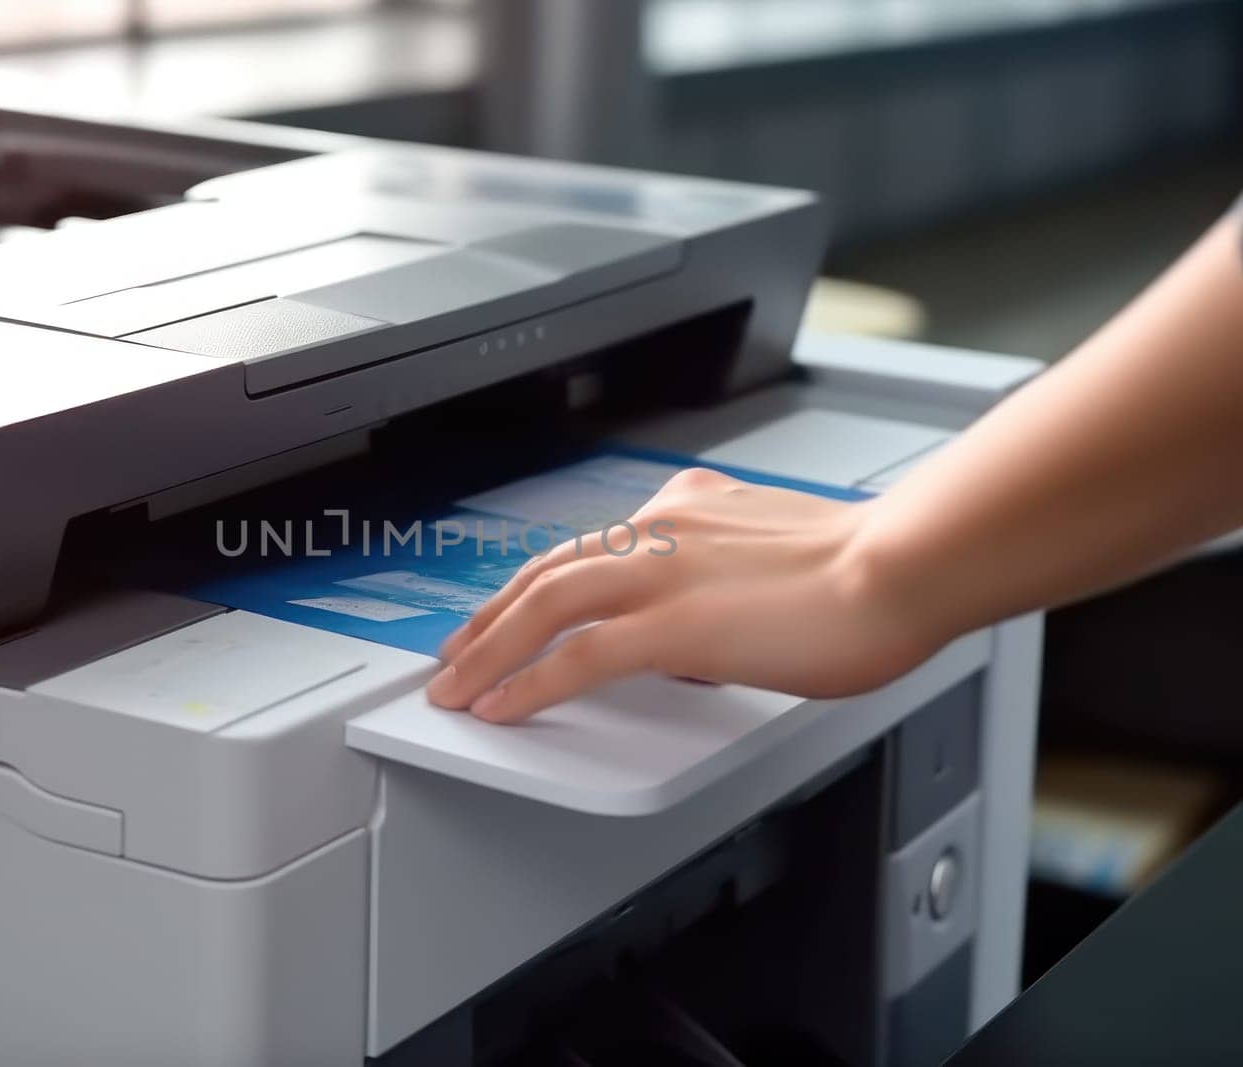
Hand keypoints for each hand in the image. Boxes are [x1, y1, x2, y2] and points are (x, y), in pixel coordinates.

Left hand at [425, 467, 942, 722]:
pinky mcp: (674, 625)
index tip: (511, 605)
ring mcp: (663, 576)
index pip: (588, 546)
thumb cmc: (870, 566)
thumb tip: (705, 618)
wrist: (904, 566)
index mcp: (687, 509)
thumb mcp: (777, 549)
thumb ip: (725, 571)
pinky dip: (531, 683)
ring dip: (491, 650)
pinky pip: (578, 658)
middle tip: (456, 651)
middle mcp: (663, 531)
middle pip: (547, 571)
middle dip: (491, 615)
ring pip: (545, 607)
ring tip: (457, 687)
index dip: (537, 580)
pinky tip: (505, 706)